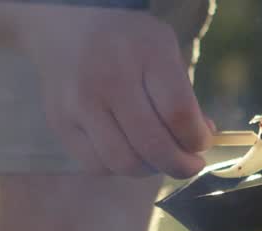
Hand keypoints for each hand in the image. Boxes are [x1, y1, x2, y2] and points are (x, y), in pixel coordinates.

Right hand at [0, 2, 211, 177]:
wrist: (67, 29)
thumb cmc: (126, 42)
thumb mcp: (163, 50)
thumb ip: (182, 93)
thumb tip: (197, 141)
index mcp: (144, 54)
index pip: (178, 113)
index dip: (196, 139)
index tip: (202, 144)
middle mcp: (108, 80)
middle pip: (151, 145)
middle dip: (179, 164)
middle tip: (188, 165)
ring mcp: (78, 105)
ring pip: (122, 162)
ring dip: (148, 170)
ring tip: (157, 160)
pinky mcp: (60, 124)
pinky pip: (95, 164)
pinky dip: (118, 167)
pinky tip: (128, 153)